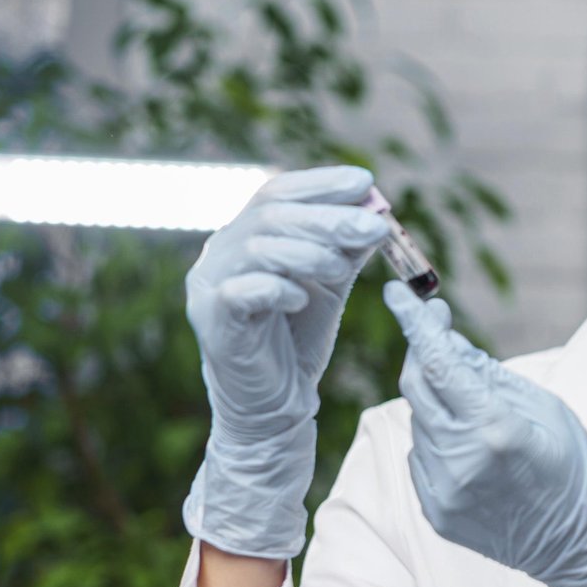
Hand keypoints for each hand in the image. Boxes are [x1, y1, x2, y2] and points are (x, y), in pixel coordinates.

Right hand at [182, 165, 388, 558]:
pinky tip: (302, 299)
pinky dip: (277, 289)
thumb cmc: (298, 338)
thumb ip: (347, 247)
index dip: (321, 183)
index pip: (278, 191)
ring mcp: (210, 284)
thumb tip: (377, 209)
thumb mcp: (329, 284)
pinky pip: (241, 292)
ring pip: (257, 247)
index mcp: (247, 235)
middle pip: (271, 215)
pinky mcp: (211, 320)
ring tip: (342, 268)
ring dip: (309, 252)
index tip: (366, 182)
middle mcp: (221, 251)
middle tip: (374, 225)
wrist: (275, 404)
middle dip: (329, 217)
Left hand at [383, 282, 586, 586]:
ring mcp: (443, 490)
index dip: (414, 322)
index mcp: (495, 428)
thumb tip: (446, 342)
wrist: (580, 546)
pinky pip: (422, 456)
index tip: (396, 293)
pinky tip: (473, 448)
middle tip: (438, 329)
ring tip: (479, 411)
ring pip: (420, 421)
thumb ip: (489, 374)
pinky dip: (439, 439)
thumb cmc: (575, 470)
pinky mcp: (435, 511)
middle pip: (417, 386)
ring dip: (439, 402)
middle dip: (424, 352)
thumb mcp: (546, 407)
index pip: (439, 361)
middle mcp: (461, 460)